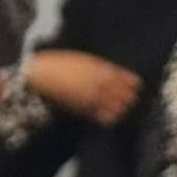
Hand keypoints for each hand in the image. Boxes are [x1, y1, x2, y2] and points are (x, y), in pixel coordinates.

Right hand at [26, 49, 141, 125]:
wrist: (39, 75)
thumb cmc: (56, 64)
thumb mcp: (80, 59)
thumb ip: (96, 66)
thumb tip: (108, 72)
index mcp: (98, 68)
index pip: (123, 77)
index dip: (131, 82)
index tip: (137, 85)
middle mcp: (99, 82)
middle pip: (123, 92)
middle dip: (129, 96)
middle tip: (132, 99)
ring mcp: (91, 96)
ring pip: (115, 105)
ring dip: (121, 107)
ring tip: (122, 108)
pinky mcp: (82, 107)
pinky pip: (101, 115)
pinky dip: (108, 117)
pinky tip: (110, 117)